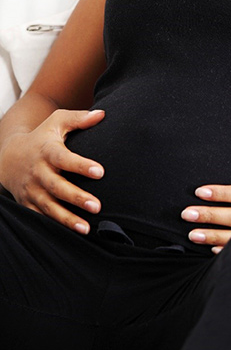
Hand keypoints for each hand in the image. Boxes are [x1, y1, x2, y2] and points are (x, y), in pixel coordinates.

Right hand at [0, 109, 104, 233]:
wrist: (9, 157)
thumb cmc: (41, 137)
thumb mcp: (57, 122)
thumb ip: (79, 119)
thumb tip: (102, 114)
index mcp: (47, 151)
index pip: (64, 159)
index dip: (81, 165)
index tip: (100, 171)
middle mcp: (38, 172)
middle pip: (57, 187)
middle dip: (77, 197)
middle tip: (97, 206)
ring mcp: (31, 190)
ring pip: (49, 207)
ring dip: (67, 218)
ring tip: (86, 228)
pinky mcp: (28, 203)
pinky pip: (41, 217)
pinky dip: (55, 226)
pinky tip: (71, 235)